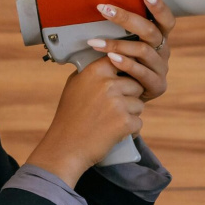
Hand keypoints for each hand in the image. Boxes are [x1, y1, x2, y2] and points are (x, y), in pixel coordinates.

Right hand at [26, 57, 145, 185]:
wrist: (65, 147)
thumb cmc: (70, 116)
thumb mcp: (74, 85)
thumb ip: (93, 71)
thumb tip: (111, 57)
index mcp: (95, 72)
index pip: (122, 61)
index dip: (124, 72)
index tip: (122, 80)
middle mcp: (107, 84)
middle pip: (135, 84)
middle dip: (129, 97)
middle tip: (112, 110)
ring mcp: (117, 103)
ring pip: (139, 103)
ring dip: (130, 113)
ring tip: (111, 121)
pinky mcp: (125, 122)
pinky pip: (138, 122)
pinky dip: (130, 130)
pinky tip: (115, 133)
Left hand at [86, 0, 175, 102]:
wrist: (125, 99)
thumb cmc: (121, 67)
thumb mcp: (124, 47)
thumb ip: (120, 31)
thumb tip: (99, 7)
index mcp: (159, 38)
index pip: (166, 20)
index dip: (159, 7)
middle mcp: (163, 51)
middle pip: (151, 31)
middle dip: (126, 18)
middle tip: (104, 9)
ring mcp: (161, 69)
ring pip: (143, 51)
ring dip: (117, 43)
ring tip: (95, 42)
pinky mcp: (157, 86)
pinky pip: (141, 73)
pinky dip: (125, 64)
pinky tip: (110, 58)